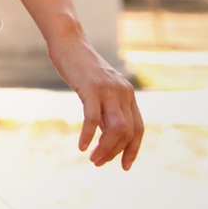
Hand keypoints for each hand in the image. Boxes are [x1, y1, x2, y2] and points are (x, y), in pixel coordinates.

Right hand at [47, 33, 143, 168]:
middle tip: (99, 163)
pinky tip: (81, 146)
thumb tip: (105, 135)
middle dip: (115, 152)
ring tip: (93, 159)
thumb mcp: (99, 89)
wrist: (68, 42)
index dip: (133, 150)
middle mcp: (123, 93)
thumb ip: (106, 109)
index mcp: (128, 94)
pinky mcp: (91, 88)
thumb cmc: (80, 68)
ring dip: (105, 149)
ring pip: (115, 129)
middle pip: (127, 132)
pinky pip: (93, 118)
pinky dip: (88, 135)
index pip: (139, 129)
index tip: (124, 166)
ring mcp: (108, 90)